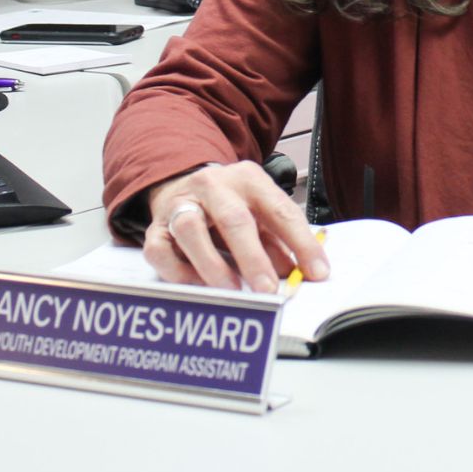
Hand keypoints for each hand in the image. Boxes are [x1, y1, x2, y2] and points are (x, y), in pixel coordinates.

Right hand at [144, 161, 329, 293]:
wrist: (182, 182)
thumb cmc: (229, 204)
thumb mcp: (259, 212)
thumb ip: (278, 242)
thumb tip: (300, 274)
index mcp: (249, 180)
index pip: (280, 210)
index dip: (301, 242)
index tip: (317, 272)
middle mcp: (214, 187)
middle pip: (234, 219)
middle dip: (253, 257)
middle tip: (268, 289)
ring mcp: (181, 204)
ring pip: (191, 230)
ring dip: (213, 264)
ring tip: (231, 291)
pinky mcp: (155, 227)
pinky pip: (159, 250)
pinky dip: (179, 271)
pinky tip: (198, 286)